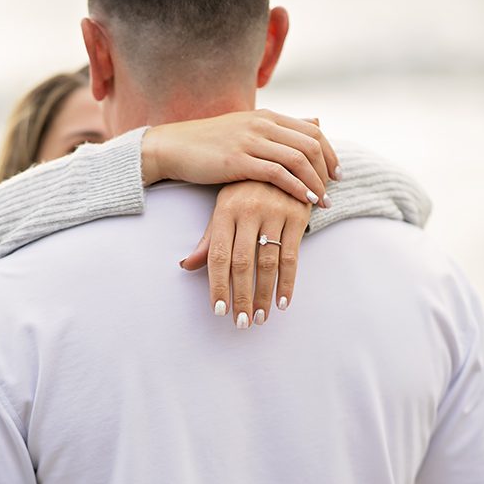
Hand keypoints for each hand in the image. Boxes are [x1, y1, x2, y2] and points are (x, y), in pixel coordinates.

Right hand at [141, 110, 340, 207]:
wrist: (173, 147)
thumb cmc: (210, 144)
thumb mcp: (247, 130)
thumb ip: (279, 130)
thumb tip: (314, 124)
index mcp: (267, 116)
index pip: (312, 132)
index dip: (330, 154)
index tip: (337, 175)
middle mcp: (262, 124)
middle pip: (310, 144)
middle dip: (326, 170)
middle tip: (333, 191)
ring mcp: (250, 140)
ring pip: (297, 158)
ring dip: (315, 182)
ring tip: (322, 202)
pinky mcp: (238, 160)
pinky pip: (277, 173)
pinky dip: (296, 187)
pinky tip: (304, 201)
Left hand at [181, 181, 310, 326]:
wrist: (280, 159)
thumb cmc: (245, 191)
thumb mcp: (223, 209)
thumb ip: (209, 241)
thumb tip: (186, 266)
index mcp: (225, 210)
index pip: (218, 256)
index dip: (218, 286)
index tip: (219, 311)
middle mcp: (249, 211)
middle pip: (243, 263)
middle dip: (242, 297)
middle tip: (242, 323)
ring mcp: (274, 212)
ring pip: (268, 263)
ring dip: (264, 295)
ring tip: (260, 318)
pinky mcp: (297, 215)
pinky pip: (292, 257)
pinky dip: (288, 283)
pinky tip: (282, 302)